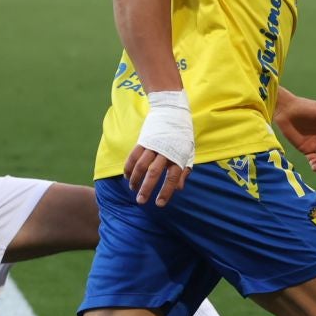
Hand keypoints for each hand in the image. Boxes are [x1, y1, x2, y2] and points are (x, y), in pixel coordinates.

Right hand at [128, 88, 193, 206]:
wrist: (172, 112)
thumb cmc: (181, 136)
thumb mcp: (188, 153)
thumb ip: (184, 171)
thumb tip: (179, 188)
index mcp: (177, 156)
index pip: (172, 178)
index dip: (166, 192)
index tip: (159, 203)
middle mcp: (165, 152)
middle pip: (154, 173)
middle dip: (146, 188)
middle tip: (140, 201)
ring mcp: (152, 145)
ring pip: (141, 165)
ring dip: (135, 179)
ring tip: (133, 189)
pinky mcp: (142, 141)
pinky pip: (133, 156)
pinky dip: (128, 167)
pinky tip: (127, 176)